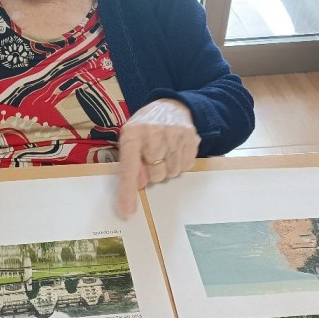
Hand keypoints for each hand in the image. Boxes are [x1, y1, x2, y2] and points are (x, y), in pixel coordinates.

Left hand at [117, 98, 200, 217]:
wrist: (172, 105)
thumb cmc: (146, 126)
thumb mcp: (131, 139)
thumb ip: (131, 161)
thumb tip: (141, 183)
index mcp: (132, 133)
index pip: (129, 168)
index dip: (127, 191)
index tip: (127, 211)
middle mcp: (153, 134)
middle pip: (154, 176)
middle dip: (152, 172)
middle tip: (152, 157)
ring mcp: (175, 135)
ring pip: (171, 173)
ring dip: (166, 168)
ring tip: (164, 151)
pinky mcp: (191, 138)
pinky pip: (185, 167)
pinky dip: (179, 163)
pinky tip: (175, 149)